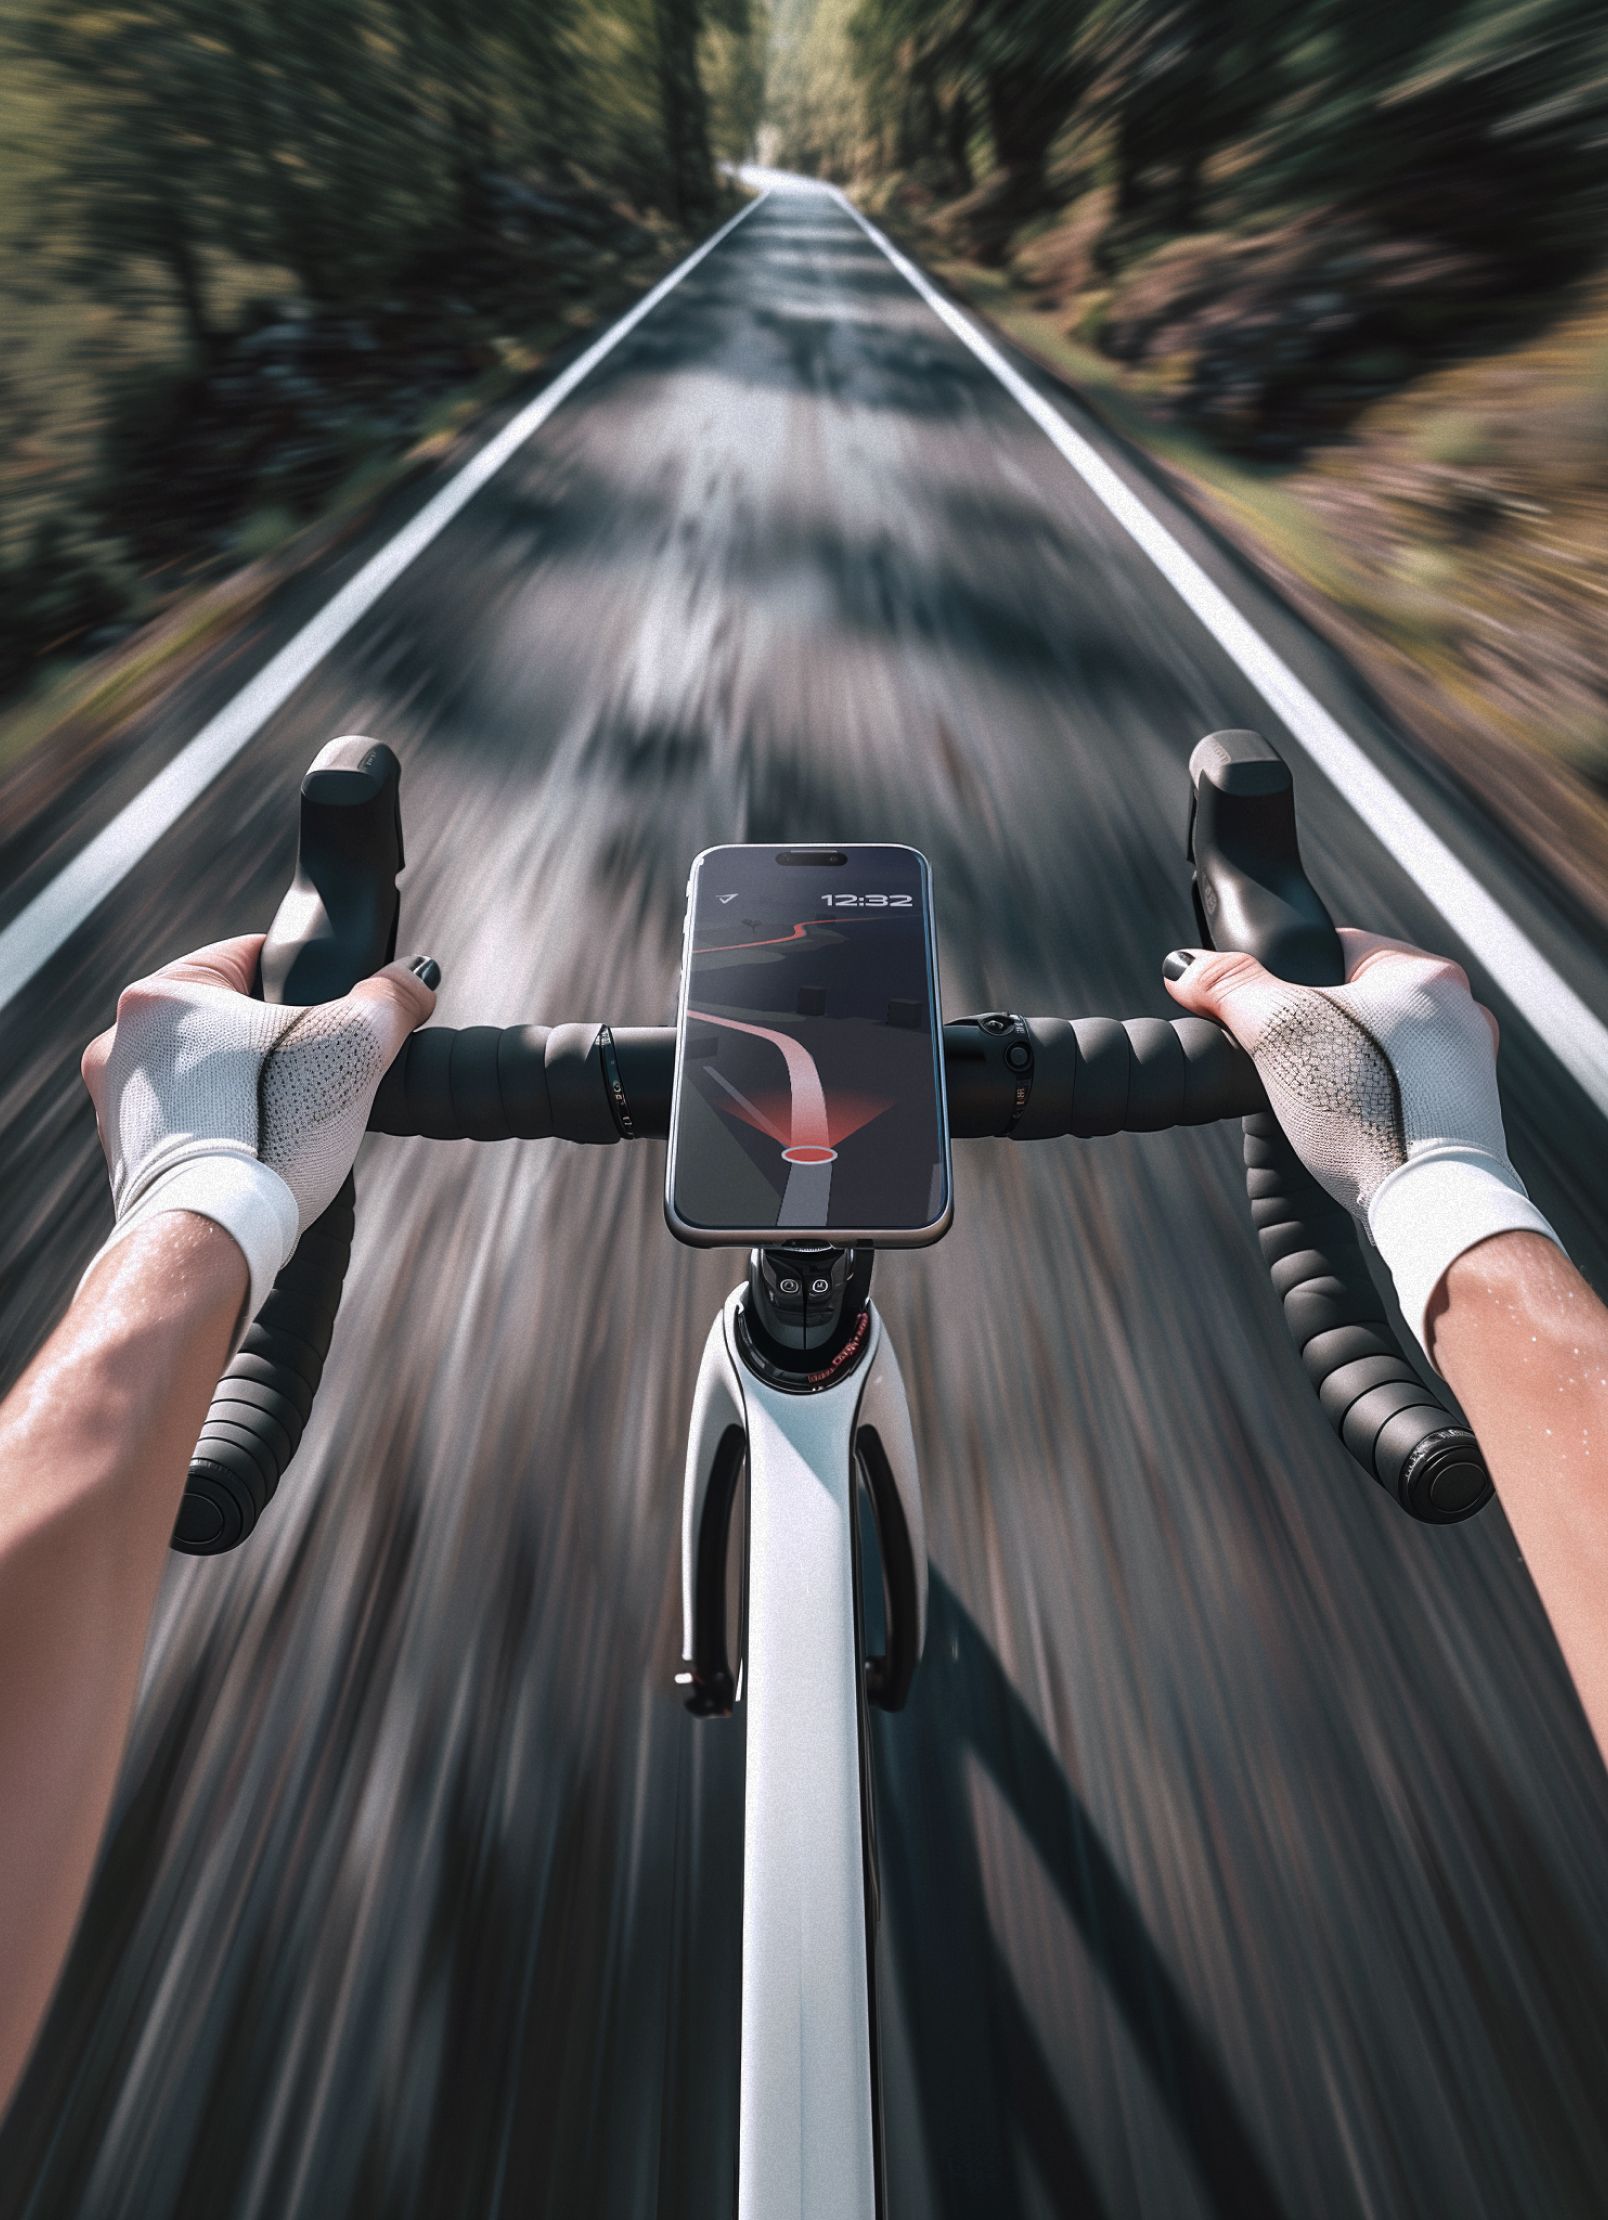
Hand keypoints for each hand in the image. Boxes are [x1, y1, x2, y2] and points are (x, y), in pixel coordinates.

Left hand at [81, 935, 437, 1332]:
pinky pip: (187, 1124)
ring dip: (244, 1086)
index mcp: (163, 994)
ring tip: (289, 1116)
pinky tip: (257, 1150)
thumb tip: (414, 979)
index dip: (303, 979)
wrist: (214, 1235)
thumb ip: (391, 999)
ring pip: (203, 1073)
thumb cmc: (270, 1133)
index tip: (330, 1008)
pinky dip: (221, 1131)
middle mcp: (121, 1041)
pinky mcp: (123, 1155)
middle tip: (318, 1070)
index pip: (249, 957)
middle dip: (274, 1041)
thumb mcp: (355, 1047)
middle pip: (226, 1019)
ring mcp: (115, 1102)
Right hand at [1161, 930, 1561, 1360]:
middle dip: (1319, 1028)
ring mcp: (1471, 1063)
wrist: (1429, 1201)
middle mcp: (1463, 1009)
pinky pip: (1406, 1089)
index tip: (1268, 1008)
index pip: (1339, 946)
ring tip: (1319, 1097)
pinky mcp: (1469, 1112)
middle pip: (1361, 1000)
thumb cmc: (1369, 1112)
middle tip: (1288, 1061)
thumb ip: (1227, 986)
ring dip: (1347, 1066)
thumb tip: (1185, 966)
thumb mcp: (1275, 1032)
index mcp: (1426, 971)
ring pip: (1384, 1046)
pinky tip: (1351, 1125)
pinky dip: (1375, 1101)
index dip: (1290, 975)